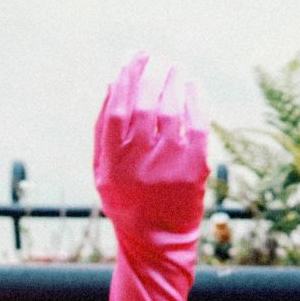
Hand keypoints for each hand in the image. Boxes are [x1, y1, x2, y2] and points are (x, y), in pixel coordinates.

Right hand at [93, 53, 208, 241]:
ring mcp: (169, 165)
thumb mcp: (104, 171)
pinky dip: (193, 100)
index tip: (133, 58)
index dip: (126, 79)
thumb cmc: (127, 201)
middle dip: (151, 73)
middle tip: (157, 57)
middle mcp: (139, 162)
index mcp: (113, 163)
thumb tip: (114, 82)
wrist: (157, 243)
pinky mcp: (194, 168)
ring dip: (173, 81)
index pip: (118, 109)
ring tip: (173, 67)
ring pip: (171, 109)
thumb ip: (103, 130)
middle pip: (145, 103)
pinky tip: (190, 86)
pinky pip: (196, 123)